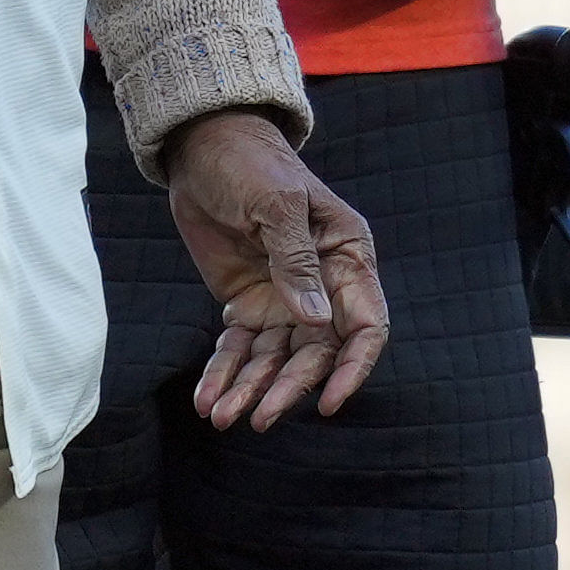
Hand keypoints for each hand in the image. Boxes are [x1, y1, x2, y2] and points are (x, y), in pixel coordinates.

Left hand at [162, 109, 388, 427]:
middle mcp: (323, 286)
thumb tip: (315, 321)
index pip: (365, 325)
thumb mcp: (276, 203)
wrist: (204, 151)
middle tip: (258, 418)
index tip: (328, 402)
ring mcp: (285, 299)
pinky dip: (224, 374)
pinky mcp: (248, 305)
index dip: (353, 368)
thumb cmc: (252, 165)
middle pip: (315, 353)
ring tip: (221, 417)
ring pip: (274, 360)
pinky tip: (206, 399)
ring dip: (250, 389)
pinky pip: (240, 349)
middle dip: (287, 388)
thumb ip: (295, 260)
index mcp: (347, 257)